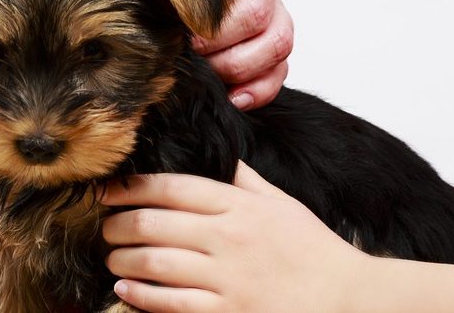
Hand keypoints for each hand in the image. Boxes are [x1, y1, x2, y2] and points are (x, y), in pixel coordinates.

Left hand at [101, 162, 365, 312]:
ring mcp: (227, 278)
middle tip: (106, 227)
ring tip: (112, 259)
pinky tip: (126, 290)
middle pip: (153, 222)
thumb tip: (218, 155)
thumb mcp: (283, 205)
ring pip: (153, 262)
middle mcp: (230, 237)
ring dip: (121, 260)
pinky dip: (139, 295)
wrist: (348, 300)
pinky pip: (168, 303)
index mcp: (242, 206)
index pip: (172, 186)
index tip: (109, 191)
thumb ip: (246, 180)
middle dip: (118, 224)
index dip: (131, 187)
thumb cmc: (314, 252)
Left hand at [145, 0, 292, 110]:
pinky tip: (232, 97)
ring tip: (207, 72)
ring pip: (279, 41)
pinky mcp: (274, 29)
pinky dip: (259, 87)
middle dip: (219, 42)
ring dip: (239, 66)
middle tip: (188, 52)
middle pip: (258, 13)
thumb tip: (151, 2)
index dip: (205, 9)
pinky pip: (281, 66)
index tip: (179, 25)